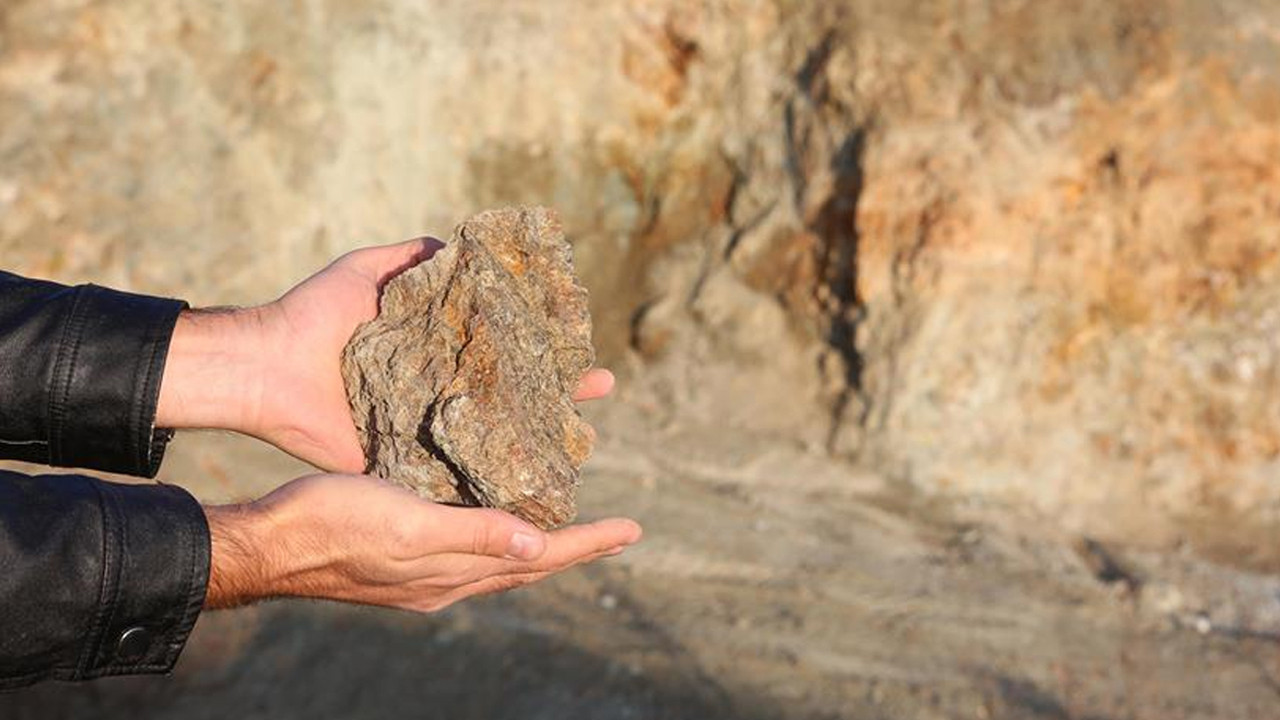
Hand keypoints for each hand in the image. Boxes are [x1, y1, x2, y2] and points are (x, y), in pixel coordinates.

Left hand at [155, 238, 614, 470]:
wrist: (270, 367)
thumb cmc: (316, 314)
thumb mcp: (367, 270)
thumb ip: (411, 257)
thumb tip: (459, 244)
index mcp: (434, 352)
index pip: (501, 349)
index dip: (539, 346)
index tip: (580, 340)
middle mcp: (437, 392)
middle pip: (509, 395)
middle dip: (557, 393)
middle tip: (600, 387)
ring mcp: (425, 430)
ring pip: (493, 436)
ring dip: (537, 437)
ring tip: (583, 435)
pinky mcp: (406, 464)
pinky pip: (455, 474)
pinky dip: (490, 478)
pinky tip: (534, 482)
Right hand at [203, 474, 641, 610]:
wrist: (266, 542)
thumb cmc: (332, 526)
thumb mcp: (407, 527)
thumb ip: (471, 536)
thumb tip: (538, 548)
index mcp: (452, 575)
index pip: (538, 561)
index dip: (586, 544)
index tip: (632, 530)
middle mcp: (445, 579)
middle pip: (526, 565)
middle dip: (574, 547)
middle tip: (616, 531)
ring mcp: (422, 570)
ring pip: (498, 557)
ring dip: (538, 541)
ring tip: (567, 523)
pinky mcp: (400, 553)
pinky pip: (467, 545)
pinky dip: (495, 530)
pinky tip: (491, 510)